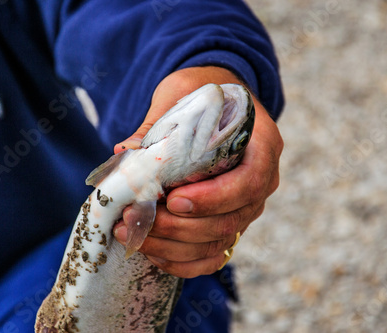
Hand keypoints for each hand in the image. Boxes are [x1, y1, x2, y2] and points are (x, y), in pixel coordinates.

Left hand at [113, 66, 282, 277]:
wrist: (217, 102)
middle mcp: (260, 182)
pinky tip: (153, 251)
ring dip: (172, 246)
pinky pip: (213, 255)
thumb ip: (159, 123)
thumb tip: (125, 153)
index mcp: (261, 146)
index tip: (173, 200)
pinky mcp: (229, 222)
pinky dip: (183, 262)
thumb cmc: (203, 93)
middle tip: (135, 219)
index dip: (213, 198)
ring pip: (218, 242)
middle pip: (229, 220)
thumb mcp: (181, 93)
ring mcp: (246, 207)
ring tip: (131, 233)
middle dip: (179, 227)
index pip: (248, 183)